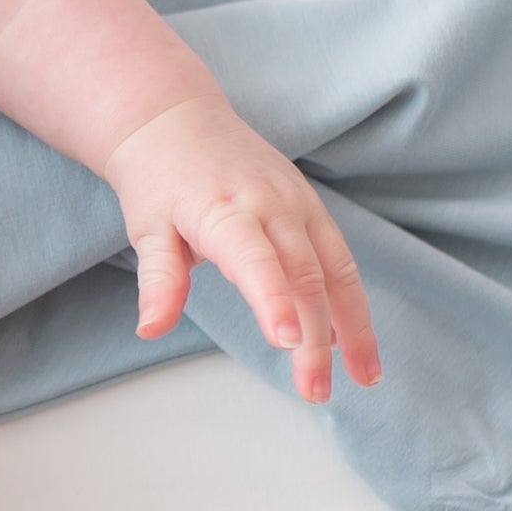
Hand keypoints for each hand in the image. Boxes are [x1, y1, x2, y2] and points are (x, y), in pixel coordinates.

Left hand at [100, 94, 379, 402]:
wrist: (176, 120)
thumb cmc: (157, 181)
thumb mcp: (146, 229)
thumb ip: (158, 280)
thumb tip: (151, 329)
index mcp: (225, 212)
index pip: (255, 260)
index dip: (273, 300)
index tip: (288, 341)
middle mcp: (271, 206)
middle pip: (304, 277)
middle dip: (316, 338)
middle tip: (314, 390)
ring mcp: (298, 204)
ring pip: (337, 270)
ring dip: (354, 326)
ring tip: (365, 377)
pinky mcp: (311, 207)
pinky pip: (340, 258)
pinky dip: (351, 300)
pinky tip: (354, 340)